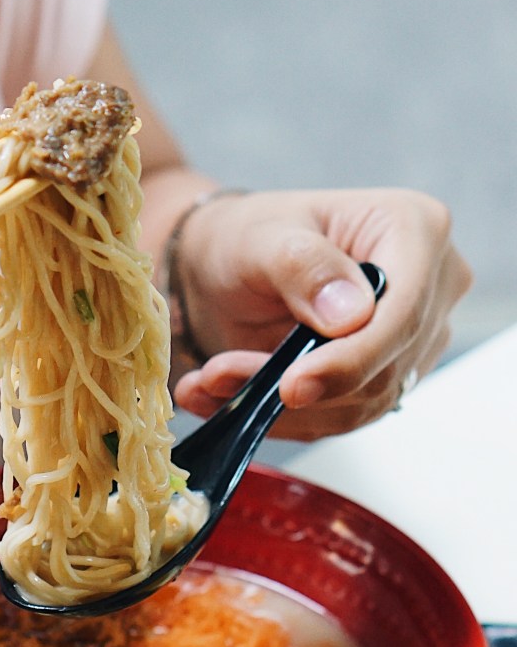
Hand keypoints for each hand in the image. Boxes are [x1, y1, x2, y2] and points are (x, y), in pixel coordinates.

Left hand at [171, 187, 472, 439]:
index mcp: (416, 230)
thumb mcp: (260, 238)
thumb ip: (302, 267)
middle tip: (221, 376)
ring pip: (363, 403)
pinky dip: (284, 417)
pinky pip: (342, 416)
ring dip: (283, 407)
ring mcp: (412, 338)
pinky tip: (236, 396)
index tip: (293, 384)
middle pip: (386, 366)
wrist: (224, 270)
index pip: (403, 313)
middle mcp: (430, 286)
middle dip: (300, 383)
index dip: (351, 359)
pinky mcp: (383, 377)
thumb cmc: (247, 237)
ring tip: (216, 380)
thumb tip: (350, 316)